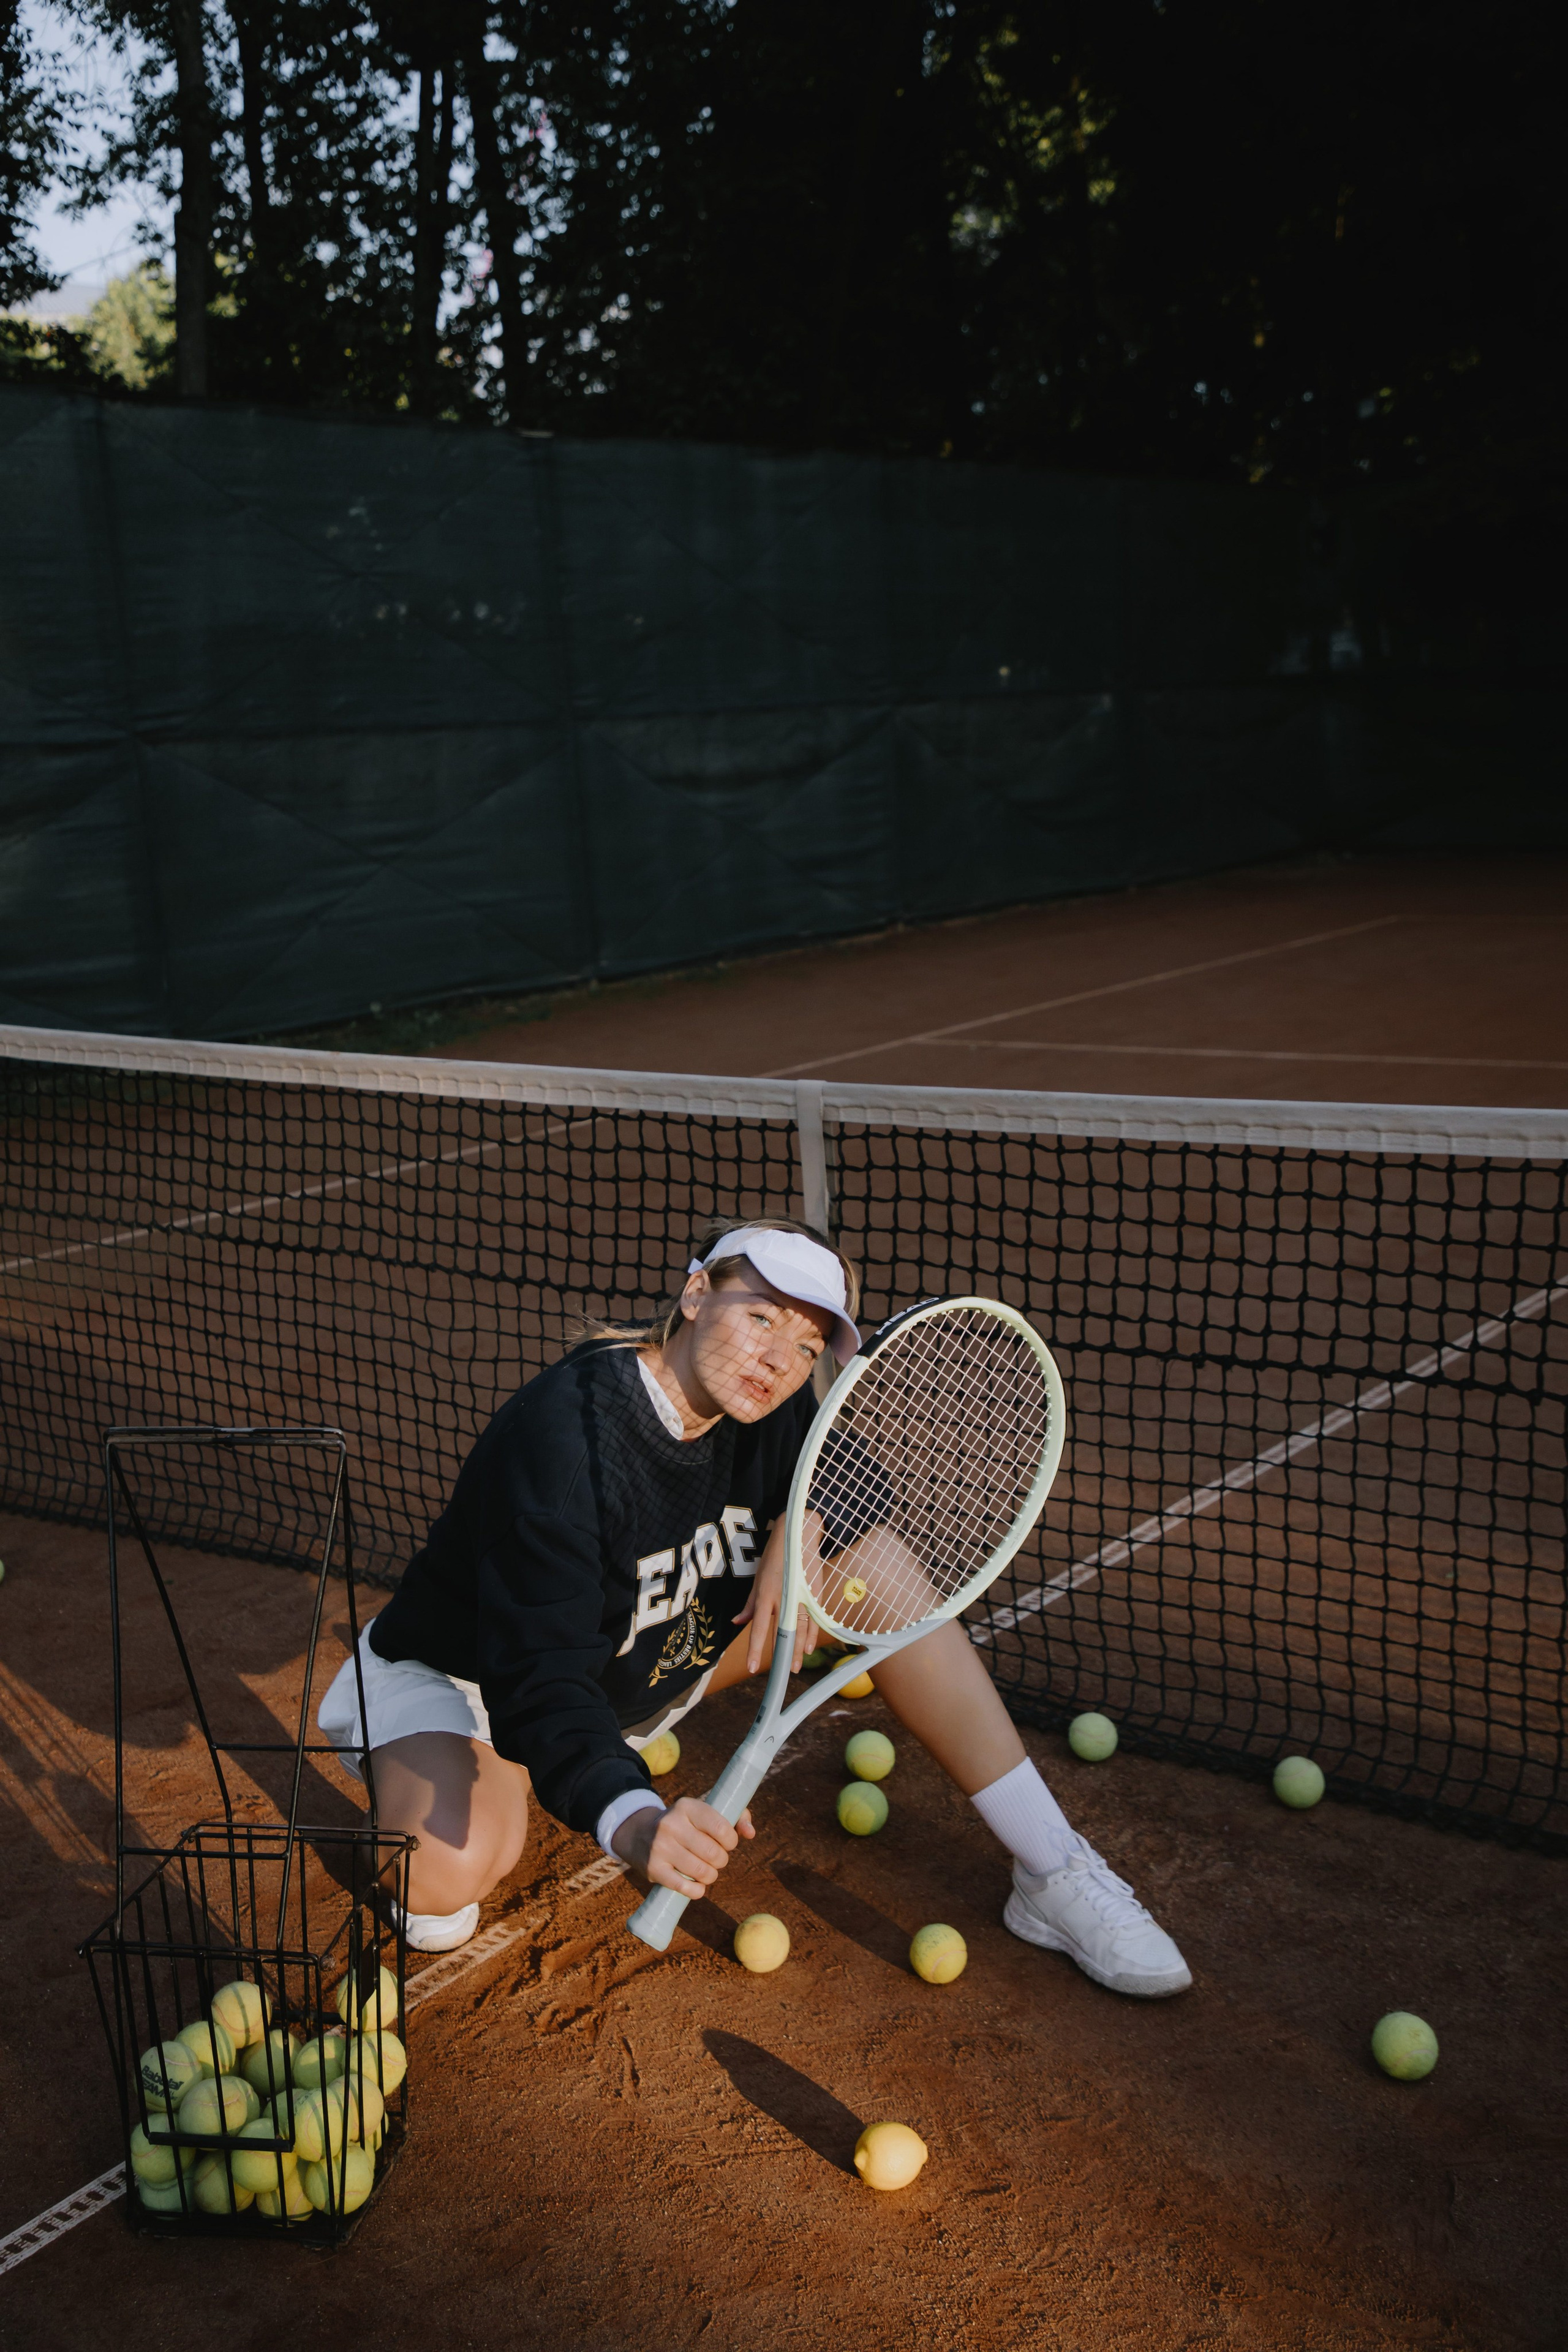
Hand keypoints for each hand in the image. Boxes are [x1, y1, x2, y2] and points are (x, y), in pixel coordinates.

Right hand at [612, 1795, 754, 1896]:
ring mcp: (660, 1847)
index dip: (731, 1841)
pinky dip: (697, 1891)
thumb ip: (735, 1817)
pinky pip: (685, 1887)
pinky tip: (697, 1885)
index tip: (726, 1843)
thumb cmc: (685, 1824)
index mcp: (687, 1806)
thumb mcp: (705, 1812)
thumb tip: (750, 1833)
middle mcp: (671, 1824)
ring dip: (711, 1876)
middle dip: (721, 1860)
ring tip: (706, 1870)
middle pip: (714, 1854)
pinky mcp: (653, 1869)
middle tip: (715, 1858)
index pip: (722, 1828)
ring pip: (702, 1872)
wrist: (639, 1834)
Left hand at [733, 1510, 818, 1674]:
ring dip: (799, 1650)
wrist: (799, 1534)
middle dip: (784, 1655)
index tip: (753, 1669)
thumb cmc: (774, 1557)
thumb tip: (737, 1622)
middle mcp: (784, 1598)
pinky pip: (814, 1620)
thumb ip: (750, 1604)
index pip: (759, 1628)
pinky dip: (811, 1635)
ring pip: (802, 1630)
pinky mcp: (816, 1594)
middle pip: (784, 1633)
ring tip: (796, 1667)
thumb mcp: (757, 1579)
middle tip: (783, 1675)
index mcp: (766, 1594)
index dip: (756, 1650)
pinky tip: (809, 1647)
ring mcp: (802, 1596)